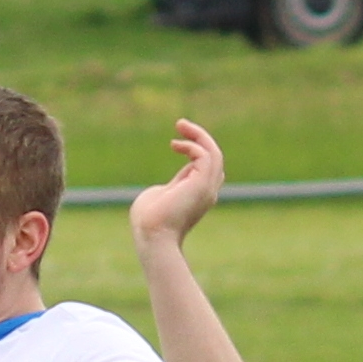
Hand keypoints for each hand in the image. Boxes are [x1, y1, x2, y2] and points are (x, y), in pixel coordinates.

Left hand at [130, 120, 224, 251]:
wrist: (152, 236)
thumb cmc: (148, 222)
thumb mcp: (157, 198)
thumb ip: (167, 188)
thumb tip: (168, 186)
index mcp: (197, 196)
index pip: (205, 169)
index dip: (194, 152)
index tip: (175, 144)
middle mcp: (207, 192)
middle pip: (214, 158)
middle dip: (200, 139)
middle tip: (181, 125)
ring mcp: (207, 188)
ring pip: (214, 154)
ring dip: (199, 136)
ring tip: (180, 124)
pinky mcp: (202, 184)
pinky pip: (207, 156)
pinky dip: (193, 145)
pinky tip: (176, 145)